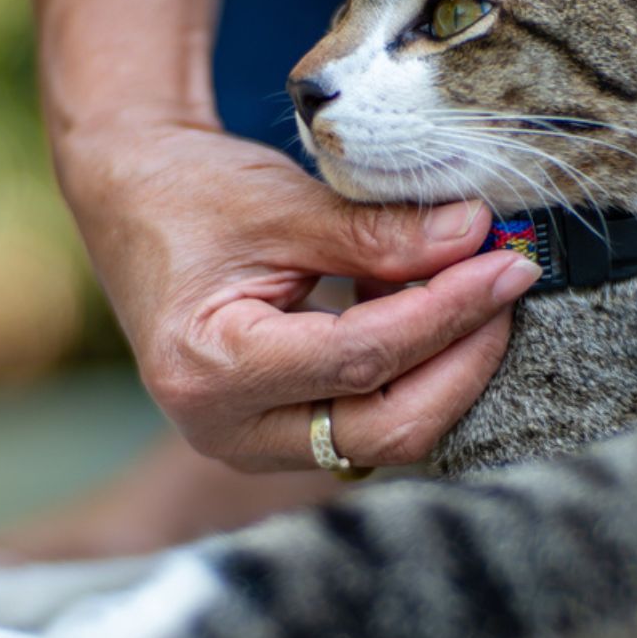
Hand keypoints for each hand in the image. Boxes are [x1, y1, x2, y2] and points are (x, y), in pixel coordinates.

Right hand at [53, 115, 539, 470]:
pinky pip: (370, 420)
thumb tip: (476, 237)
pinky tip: (435, 309)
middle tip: (507, 284)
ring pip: (385, 436)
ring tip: (473, 285)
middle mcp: (225, 429)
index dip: (447, 313)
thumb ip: (379, 231)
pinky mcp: (278, 434)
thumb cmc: (188, 195)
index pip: (362, 360)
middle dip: (461, 361)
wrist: (129, 199)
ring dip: (445, 368)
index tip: (505, 265)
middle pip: (383, 429)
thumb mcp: (283, 203)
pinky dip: (414, 371)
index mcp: (209, 369)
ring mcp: (252, 442)